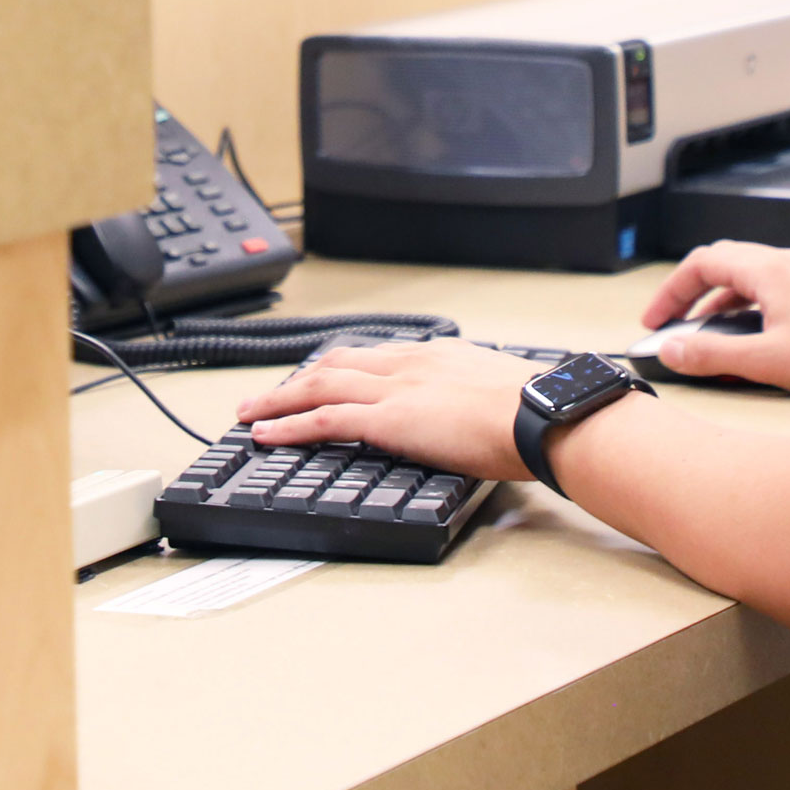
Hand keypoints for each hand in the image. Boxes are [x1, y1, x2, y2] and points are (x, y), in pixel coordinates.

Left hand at [235, 341, 544, 482]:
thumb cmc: (535, 411)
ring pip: (318, 385)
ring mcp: (394, 388)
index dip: (339, 368)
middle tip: (268, 394)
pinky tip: (265, 434)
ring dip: (278, 399)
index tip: (319, 377)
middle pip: (336, 363)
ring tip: (249, 413)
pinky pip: (323, 419)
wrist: (540, 414)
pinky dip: (288, 425)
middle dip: (297, 378)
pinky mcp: (387, 419)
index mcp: (437, 355)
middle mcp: (408, 364)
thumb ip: (475, 399)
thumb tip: (481, 417)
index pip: (374, 356)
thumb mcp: (500, 390)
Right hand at [636, 240, 789, 397]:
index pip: (701, 262)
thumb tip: (671, 349)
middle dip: (691, 292)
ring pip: (748, 275)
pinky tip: (753, 336)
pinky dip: (748, 306)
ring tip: (708, 334)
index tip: (656, 319)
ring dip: (720, 301)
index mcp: (769, 270)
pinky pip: (772, 286)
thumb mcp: (768, 361)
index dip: (671, 291)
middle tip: (673, 321)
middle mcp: (788, 263)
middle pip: (722, 262)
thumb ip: (713, 355)